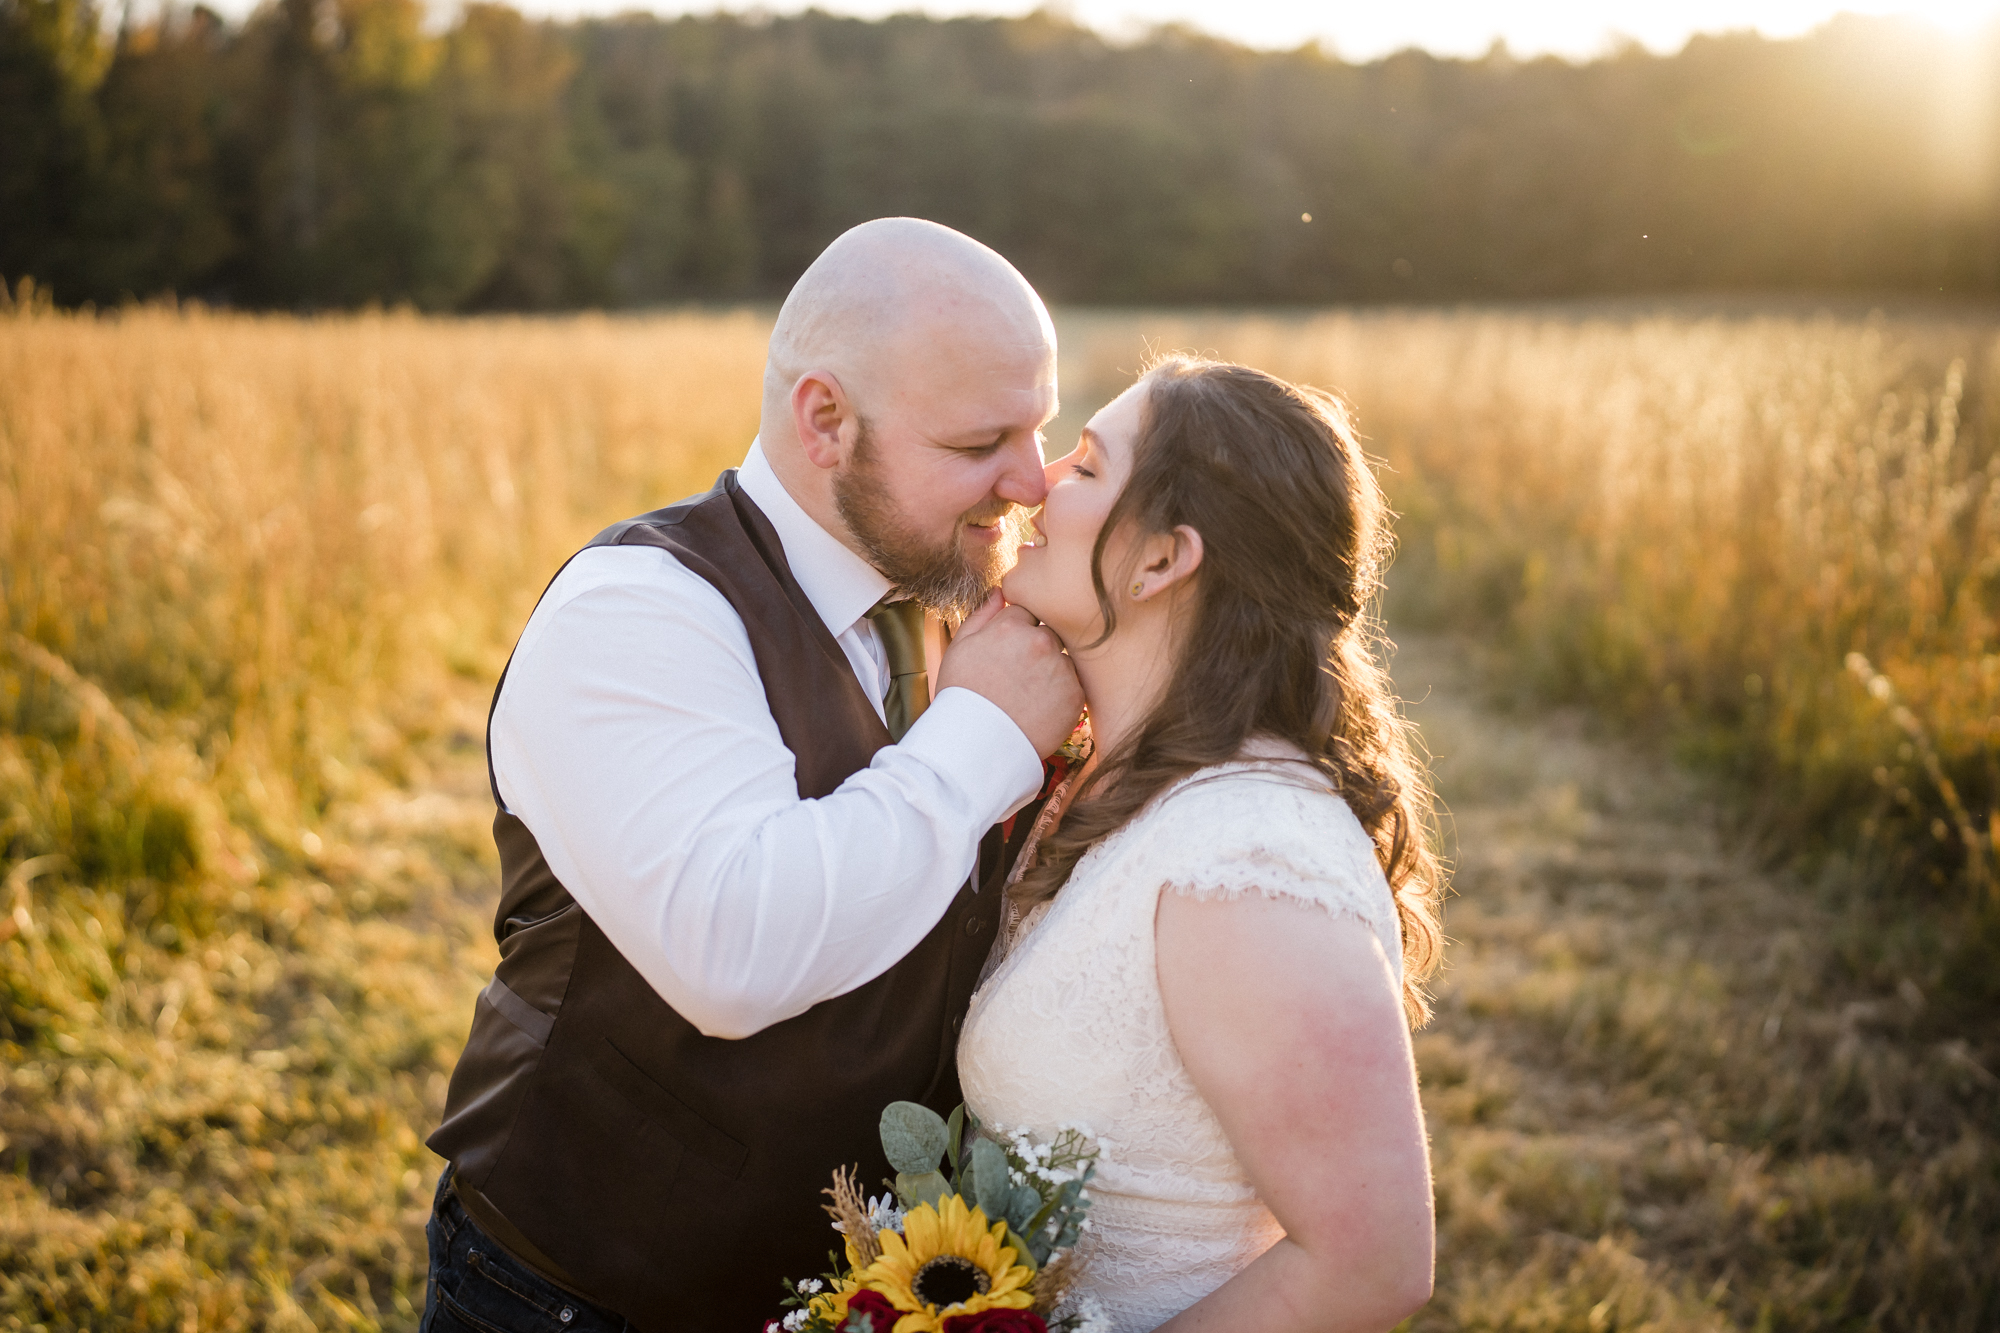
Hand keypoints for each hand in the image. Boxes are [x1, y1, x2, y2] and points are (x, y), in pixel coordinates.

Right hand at [939, 593, 1083, 756]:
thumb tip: (1000, 592)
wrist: (976, 746)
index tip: (1008, 652)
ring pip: (1063, 658)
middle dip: (1038, 648)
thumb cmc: (962, 696)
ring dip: (1052, 670)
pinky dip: (1060, 695)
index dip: (1017, 632)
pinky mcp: (1075, 696)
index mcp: (1011, 627)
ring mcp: (1061, 669)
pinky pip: (1072, 685)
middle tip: (1018, 676)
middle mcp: (1041, 643)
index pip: (1028, 612)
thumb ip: (983, 615)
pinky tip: (1037, 709)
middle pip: (1049, 633)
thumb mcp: (960, 648)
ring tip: (1027, 696)